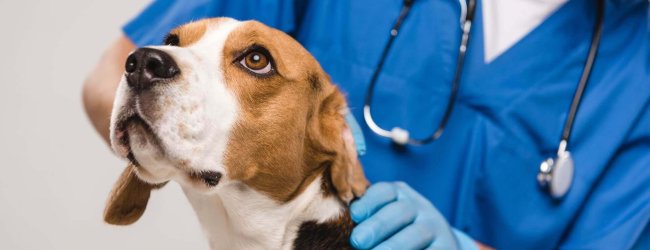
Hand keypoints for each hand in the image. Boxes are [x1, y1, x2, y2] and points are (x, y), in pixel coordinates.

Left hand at [349, 182, 476, 249]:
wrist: (438, 247)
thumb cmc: (397, 233)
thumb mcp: (385, 220)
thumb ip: (365, 220)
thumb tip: (340, 229)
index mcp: (400, 195)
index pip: (385, 191)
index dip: (369, 201)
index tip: (354, 215)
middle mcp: (421, 207)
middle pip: (400, 211)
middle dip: (377, 226)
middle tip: (357, 241)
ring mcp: (436, 228)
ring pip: (416, 233)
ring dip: (393, 245)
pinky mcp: (446, 246)